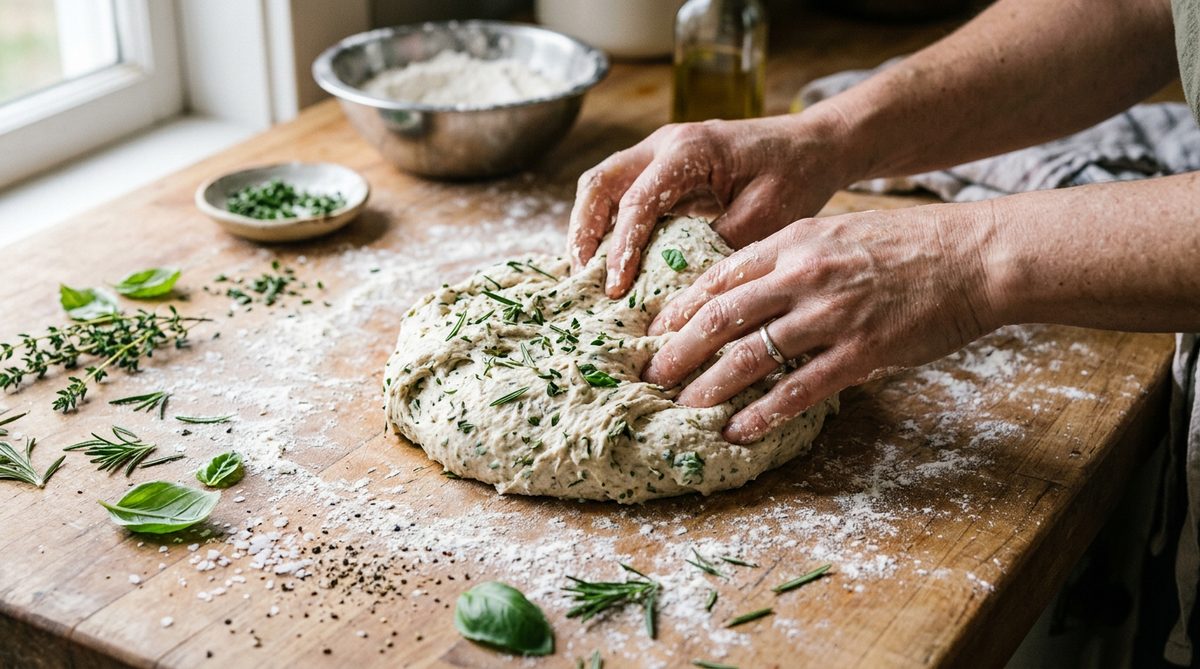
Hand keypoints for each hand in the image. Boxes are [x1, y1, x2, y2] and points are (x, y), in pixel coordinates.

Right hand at [567, 111, 855, 297]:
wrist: (812, 146)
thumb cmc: (795, 175)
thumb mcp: (765, 217)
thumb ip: (718, 245)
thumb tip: (675, 286)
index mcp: (690, 149)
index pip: (638, 201)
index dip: (621, 248)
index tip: (615, 288)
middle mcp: (664, 143)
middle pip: (599, 182)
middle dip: (583, 231)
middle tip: (581, 277)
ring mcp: (659, 152)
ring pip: (602, 184)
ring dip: (588, 226)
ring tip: (585, 272)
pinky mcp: (662, 168)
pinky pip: (621, 193)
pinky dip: (608, 224)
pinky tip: (608, 260)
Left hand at [641, 202, 999, 443]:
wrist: (974, 255)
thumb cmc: (906, 244)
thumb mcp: (836, 233)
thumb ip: (790, 259)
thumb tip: (746, 290)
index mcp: (793, 243)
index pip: (719, 277)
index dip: (680, 308)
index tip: (656, 331)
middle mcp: (803, 275)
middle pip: (720, 317)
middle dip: (678, 350)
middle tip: (652, 376)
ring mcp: (831, 315)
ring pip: (750, 355)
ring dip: (710, 386)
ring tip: (683, 408)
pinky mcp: (861, 351)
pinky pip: (799, 389)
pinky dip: (763, 413)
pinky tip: (739, 430)